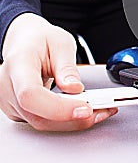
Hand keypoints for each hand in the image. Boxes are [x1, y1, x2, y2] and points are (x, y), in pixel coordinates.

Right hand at [0, 13, 116, 130]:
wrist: (25, 41)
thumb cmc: (39, 39)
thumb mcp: (60, 43)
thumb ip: (67, 67)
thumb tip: (74, 88)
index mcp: (19, 65)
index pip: (31, 95)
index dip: (58, 108)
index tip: (84, 108)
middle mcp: (9, 87)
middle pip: (39, 115)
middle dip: (74, 118)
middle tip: (103, 109)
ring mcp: (11, 102)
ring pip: (42, 123)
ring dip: (74, 122)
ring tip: (100, 110)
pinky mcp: (20, 110)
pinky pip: (43, 121)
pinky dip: (66, 120)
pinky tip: (84, 111)